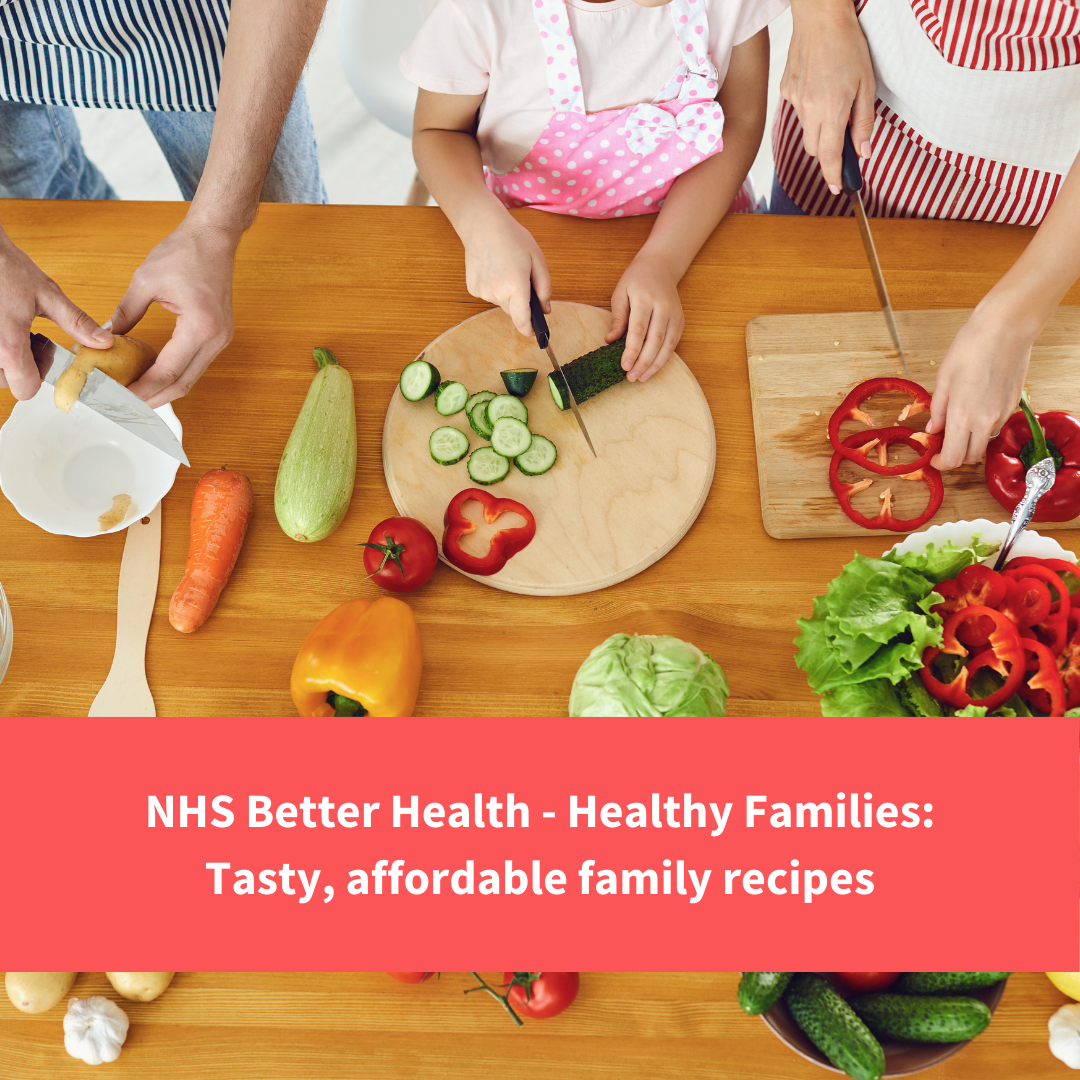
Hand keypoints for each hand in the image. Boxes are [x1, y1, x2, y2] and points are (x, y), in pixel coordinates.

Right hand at [0, 232, 113, 399]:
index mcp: (9, 345)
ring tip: (12, 331)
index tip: (42, 359)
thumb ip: (76, 322)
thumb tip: (104, 342)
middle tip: (26, 339)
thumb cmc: (6, 268)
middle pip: (6, 382)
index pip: (25, 390)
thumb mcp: (47, 295)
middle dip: (19, 366)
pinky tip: (2, 325)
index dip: (38, 377)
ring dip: (4, 357)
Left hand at [110, 219, 239, 407]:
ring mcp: (221, 339)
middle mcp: (215, 338)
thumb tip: (103, 338)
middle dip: (154, 399)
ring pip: (191, 378)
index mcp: (199, 326)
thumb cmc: (185, 253)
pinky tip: (154, 376)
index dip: (142, 389)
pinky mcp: (219, 336)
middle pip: (183, 384)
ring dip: (164, 390)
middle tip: (126, 407)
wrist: (214, 238)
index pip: (168, 371)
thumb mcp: (145, 282)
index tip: (120, 397)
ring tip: (137, 395)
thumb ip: (124, 314)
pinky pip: (196, 365)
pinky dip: (175, 375)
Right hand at [461, 205, 550, 335]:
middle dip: (520, 302)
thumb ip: (544, 287)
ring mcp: (483, 292)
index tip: (534, 333)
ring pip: (501, 302)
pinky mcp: (473, 289)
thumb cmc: (512, 238)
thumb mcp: (537, 259)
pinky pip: (489, 295)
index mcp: (516, 286)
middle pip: (513, 310)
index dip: (529, 330)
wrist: (482, 225)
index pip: (522, 320)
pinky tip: (493, 270)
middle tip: (520, 278)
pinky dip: (494, 287)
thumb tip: (545, 309)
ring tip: (505, 269)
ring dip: (506, 293)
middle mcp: (497, 293)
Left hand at [607, 255, 683, 382]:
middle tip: (631, 377)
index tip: (624, 366)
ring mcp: (674, 314)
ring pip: (667, 345)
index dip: (632, 350)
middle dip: (643, 362)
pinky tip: (653, 368)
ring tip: (642, 377)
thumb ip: (617, 318)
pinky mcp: (680, 320)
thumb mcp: (620, 293)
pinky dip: (663, 358)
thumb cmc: (636, 280)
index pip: (638, 329)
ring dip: (654, 364)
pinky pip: (673, 343)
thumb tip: (610, 341)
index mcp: (645, 298)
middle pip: (654, 340)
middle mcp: (663, 306)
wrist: (660, 266)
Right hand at [782, 0, 875, 192]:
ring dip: (818, 126)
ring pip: (805, 129)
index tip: (837, 188)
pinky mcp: (785, 91)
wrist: (820, 17)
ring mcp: (794, 101)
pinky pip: (797, 110)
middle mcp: (808, 110)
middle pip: (814, 149)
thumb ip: (864, 122)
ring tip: (832, 99)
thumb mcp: (867, 84)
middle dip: (827, 151)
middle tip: (842, 140)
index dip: (834, 176)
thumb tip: (864, 151)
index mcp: (831, 111)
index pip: (829, 157)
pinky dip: (809, 106)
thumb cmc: (847, 45)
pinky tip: (818, 85)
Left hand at [926, 306, 1032, 469]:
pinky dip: (983, 428)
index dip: (941, 463)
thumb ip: (937, 410)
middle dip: (955, 456)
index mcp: (962, 416)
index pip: (953, 458)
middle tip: (943, 442)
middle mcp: (985, 421)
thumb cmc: (970, 348)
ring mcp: (1002, 415)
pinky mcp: (1013, 406)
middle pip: (970, 457)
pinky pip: (995, 427)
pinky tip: (975, 410)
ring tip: (958, 423)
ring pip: (984, 443)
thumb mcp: (943, 379)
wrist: (1005, 329)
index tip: (933, 457)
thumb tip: (932, 430)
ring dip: (970, 442)